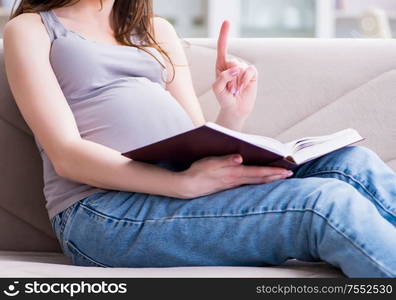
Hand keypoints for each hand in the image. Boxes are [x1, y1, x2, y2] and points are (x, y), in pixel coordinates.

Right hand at [178, 154, 292, 197]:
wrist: (188, 186)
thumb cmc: (198, 172)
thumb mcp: (210, 162)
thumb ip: (225, 160)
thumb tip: (239, 157)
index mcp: (234, 173)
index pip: (258, 172)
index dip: (273, 171)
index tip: (287, 170)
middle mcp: (236, 180)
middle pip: (260, 179)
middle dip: (275, 176)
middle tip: (290, 174)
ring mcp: (233, 184)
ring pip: (255, 182)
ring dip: (268, 179)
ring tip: (279, 176)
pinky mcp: (229, 186)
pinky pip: (248, 183)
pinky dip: (258, 181)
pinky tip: (260, 180)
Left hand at [213, 20, 257, 117]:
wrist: (235, 109)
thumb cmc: (224, 98)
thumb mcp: (217, 88)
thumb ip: (223, 77)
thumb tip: (236, 69)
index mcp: (221, 65)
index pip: (222, 47)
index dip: (224, 34)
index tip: (227, 22)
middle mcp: (232, 64)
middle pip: (232, 61)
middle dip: (230, 77)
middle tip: (230, 88)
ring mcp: (242, 68)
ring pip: (240, 68)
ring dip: (237, 82)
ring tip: (235, 90)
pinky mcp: (252, 73)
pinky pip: (250, 71)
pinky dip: (245, 80)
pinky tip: (243, 87)